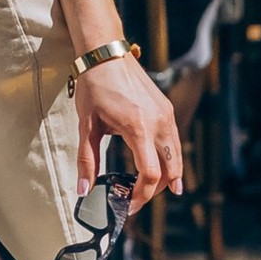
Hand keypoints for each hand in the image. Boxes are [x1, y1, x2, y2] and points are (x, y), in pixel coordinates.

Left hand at [79, 50, 183, 213]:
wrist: (106, 54)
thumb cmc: (95, 87)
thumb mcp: (87, 126)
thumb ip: (87, 160)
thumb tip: (83, 190)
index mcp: (138, 129)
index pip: (150, 175)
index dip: (141, 196)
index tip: (128, 205)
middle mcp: (159, 123)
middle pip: (171, 171)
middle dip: (156, 191)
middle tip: (137, 200)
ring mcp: (166, 115)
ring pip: (176, 157)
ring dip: (166, 177)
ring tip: (148, 189)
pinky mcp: (167, 110)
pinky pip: (174, 142)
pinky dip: (168, 159)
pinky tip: (158, 166)